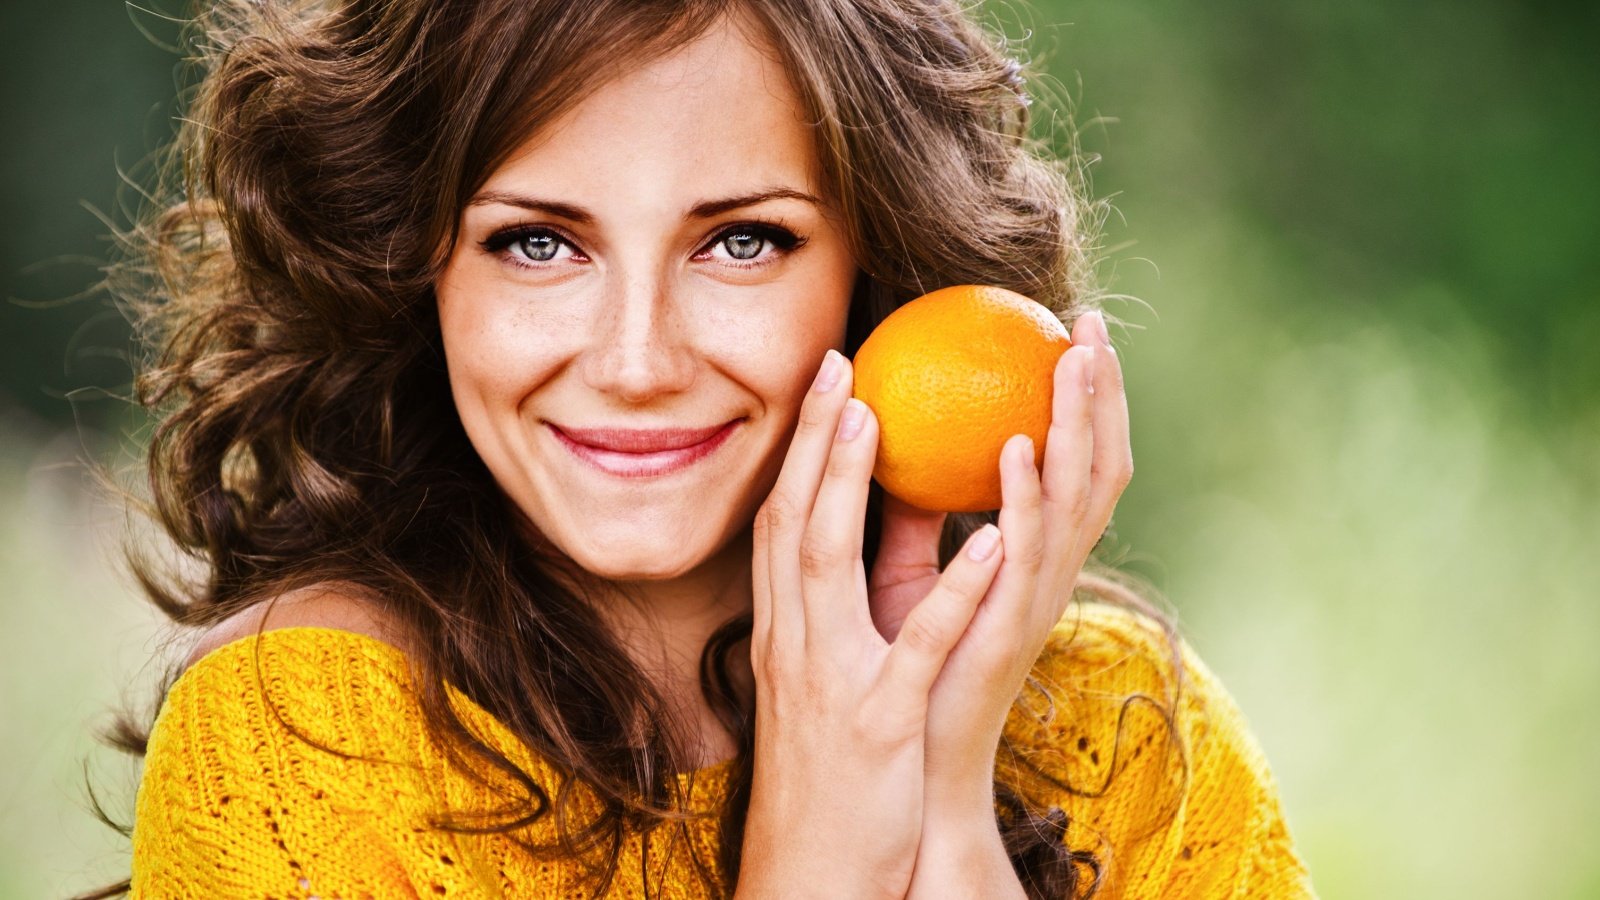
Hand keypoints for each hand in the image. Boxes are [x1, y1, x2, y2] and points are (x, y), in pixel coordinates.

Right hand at [736, 349, 1008, 899]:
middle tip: (842, 364)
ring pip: (826, 565)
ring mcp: (831, 678)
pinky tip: (988, 543)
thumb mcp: (834, 671)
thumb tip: (892, 525)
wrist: (813, 869)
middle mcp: (795, 642)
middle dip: (812, 440)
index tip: (829, 376)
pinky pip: (915, 646)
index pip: (783, 519)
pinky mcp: (877, 721)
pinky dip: (949, 590)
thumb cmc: (833, 765)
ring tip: (881, 417)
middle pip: (792, 520)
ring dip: (849, 486)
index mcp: (788, 628)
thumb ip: (852, 599)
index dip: (802, 446)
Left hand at [867, 310, 1132, 891]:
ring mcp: (1033, 604)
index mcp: (1033, 561)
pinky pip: (1025, 557)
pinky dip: (1025, 498)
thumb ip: (915, 518)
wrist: (914, 766)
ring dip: (1078, 427)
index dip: (1087, 403)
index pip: (1077, 467)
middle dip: (1101, 396)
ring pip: (1075, 503)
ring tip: (1073, 360)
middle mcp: (1047, 576)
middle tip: (1093, 325)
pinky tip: (1015, 445)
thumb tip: (884, 441)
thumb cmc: (915, 672)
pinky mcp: (1006, 634)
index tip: (1075, 333)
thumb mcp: (913, 580)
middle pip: (1096, 471)